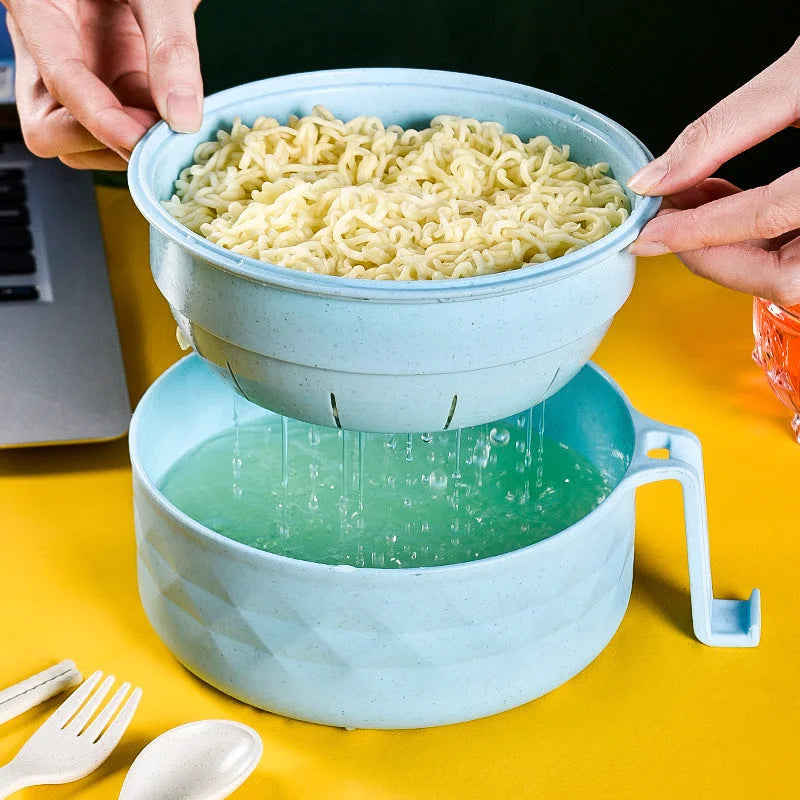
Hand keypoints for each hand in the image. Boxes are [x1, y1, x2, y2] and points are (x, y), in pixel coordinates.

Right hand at [2, 0, 202, 169]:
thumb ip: (171, 44)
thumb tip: (183, 118)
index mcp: (38, 6)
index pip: (57, 79)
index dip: (97, 118)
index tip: (139, 139)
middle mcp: (46, 48)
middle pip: (51, 128)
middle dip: (104, 140)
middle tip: (159, 132)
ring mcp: (76, 71)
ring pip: (81, 140)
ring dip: (127, 144)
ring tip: (170, 125)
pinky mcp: (105, 84)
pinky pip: (117, 129)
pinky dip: (145, 137)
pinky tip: (174, 125)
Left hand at [627, 37, 799, 306]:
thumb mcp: (799, 78)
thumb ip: (723, 129)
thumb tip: (655, 179)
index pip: (768, 218)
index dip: (697, 231)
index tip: (649, 234)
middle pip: (782, 275)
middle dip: (712, 254)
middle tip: (668, 222)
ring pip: (787, 273)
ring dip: (727, 249)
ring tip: (693, 202)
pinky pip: (793, 252)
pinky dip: (750, 238)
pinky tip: (723, 200)